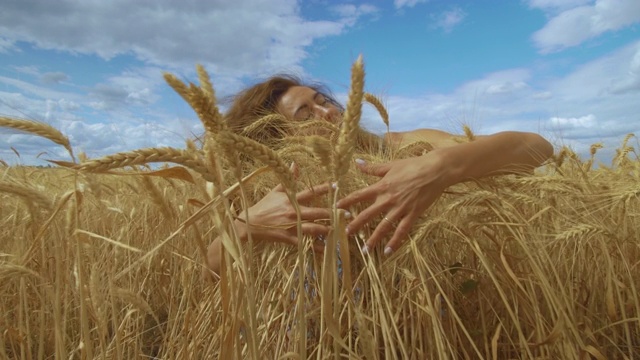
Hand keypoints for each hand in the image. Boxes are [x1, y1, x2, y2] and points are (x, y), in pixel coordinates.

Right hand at [238, 164, 331, 250]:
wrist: (249, 224)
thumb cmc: (263, 206)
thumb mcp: (275, 191)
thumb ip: (288, 179)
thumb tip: (295, 163)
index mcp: (291, 199)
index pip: (310, 192)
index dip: (324, 188)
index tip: (337, 185)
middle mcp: (294, 212)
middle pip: (317, 213)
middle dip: (333, 214)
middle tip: (347, 214)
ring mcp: (292, 226)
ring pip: (314, 229)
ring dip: (328, 230)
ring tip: (340, 230)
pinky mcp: (289, 238)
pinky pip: (305, 244)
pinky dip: (316, 248)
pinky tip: (327, 250)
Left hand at [336, 152, 450, 254]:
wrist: (436, 170)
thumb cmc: (413, 165)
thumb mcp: (391, 165)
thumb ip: (373, 168)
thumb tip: (357, 162)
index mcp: (382, 186)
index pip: (360, 195)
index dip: (347, 201)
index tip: (337, 208)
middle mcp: (389, 199)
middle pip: (368, 214)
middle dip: (356, 224)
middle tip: (346, 234)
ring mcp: (401, 208)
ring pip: (384, 227)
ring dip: (373, 239)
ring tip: (365, 250)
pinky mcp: (413, 214)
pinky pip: (402, 231)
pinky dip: (395, 242)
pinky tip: (388, 252)